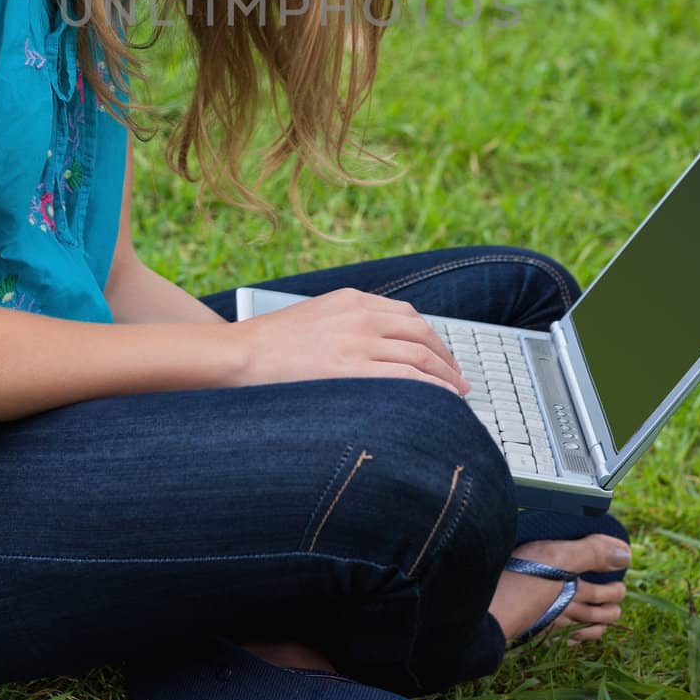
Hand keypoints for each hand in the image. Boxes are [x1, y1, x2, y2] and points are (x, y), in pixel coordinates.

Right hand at [233, 287, 469, 396]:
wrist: (241, 354)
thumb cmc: (269, 344)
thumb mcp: (314, 318)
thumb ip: (346, 324)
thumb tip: (376, 348)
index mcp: (351, 299)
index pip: (407, 315)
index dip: (431, 337)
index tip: (441, 355)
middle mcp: (360, 315)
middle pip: (420, 333)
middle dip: (446, 357)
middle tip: (458, 377)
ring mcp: (358, 341)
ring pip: (420, 355)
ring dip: (445, 376)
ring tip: (458, 393)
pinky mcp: (353, 369)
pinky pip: (408, 377)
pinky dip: (432, 388)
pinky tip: (442, 400)